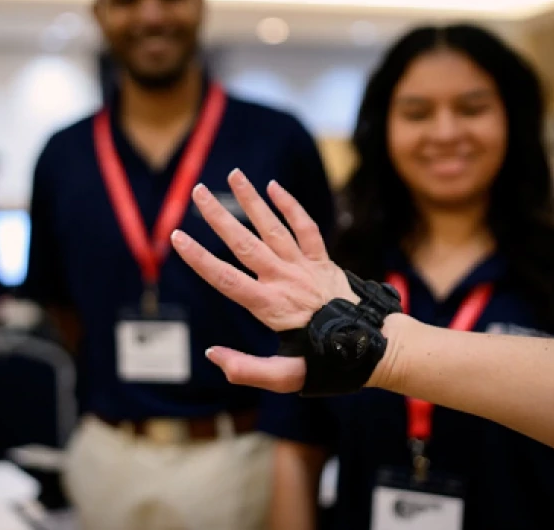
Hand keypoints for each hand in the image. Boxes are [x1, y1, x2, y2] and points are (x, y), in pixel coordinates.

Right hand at [170, 169, 356, 391]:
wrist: (375, 347)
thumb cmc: (327, 364)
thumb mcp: (286, 377)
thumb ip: (247, 369)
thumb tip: (212, 354)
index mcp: (270, 306)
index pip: (227, 279)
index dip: (200, 259)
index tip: (178, 237)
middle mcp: (284, 280)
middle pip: (244, 243)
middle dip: (218, 216)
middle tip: (197, 191)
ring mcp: (305, 267)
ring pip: (272, 227)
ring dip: (252, 200)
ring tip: (234, 174)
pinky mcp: (323, 261)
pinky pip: (305, 227)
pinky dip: (290, 206)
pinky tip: (274, 187)